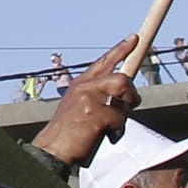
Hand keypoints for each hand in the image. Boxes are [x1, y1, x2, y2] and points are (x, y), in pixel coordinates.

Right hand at [34, 36, 139, 168]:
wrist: (53, 149)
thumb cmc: (69, 132)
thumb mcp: (79, 106)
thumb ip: (98, 96)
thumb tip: (125, 96)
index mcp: (80, 84)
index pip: (104, 62)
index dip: (121, 49)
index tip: (134, 38)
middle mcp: (85, 87)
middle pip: (122, 79)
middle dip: (132, 95)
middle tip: (128, 107)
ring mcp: (90, 100)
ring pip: (125, 98)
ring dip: (124, 114)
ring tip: (112, 127)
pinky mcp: (96, 115)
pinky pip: (121, 120)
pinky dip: (118, 132)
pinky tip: (107, 137)